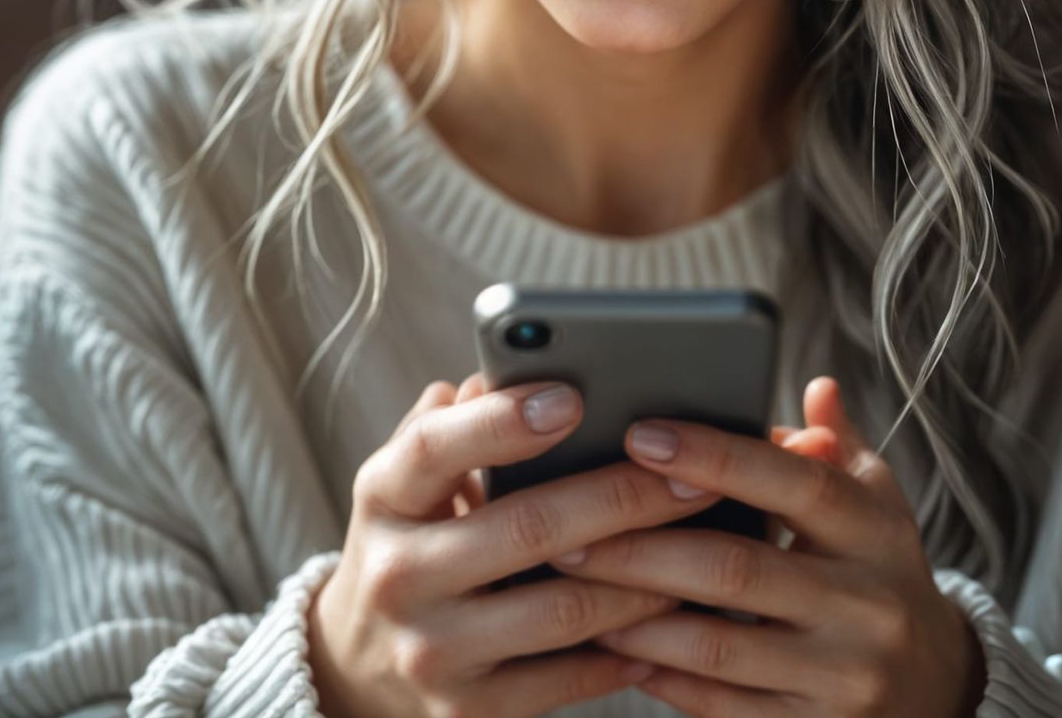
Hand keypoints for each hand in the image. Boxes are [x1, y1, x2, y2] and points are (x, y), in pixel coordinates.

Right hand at [306, 371, 725, 717]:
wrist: (362, 665)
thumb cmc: (414, 537)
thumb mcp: (411, 477)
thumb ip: (453, 422)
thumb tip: (500, 378)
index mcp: (383, 497)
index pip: (434, 448)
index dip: (502, 422)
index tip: (573, 396)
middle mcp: (399, 574)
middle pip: (526, 528)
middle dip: (622, 496)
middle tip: (692, 473)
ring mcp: (432, 651)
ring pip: (562, 609)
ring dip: (643, 576)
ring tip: (699, 542)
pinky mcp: (468, 712)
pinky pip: (567, 679)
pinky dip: (625, 645)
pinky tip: (669, 615)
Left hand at [551, 376, 987, 716]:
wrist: (936, 686)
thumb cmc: (879, 569)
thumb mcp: (875, 500)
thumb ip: (835, 445)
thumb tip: (813, 386)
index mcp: (875, 530)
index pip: (795, 482)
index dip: (715, 455)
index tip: (640, 434)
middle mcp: (866, 604)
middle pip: (737, 569)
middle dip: (642, 546)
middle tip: (570, 525)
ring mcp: (842, 676)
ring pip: (718, 647)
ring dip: (637, 617)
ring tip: (574, 587)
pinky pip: (723, 708)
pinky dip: (664, 677)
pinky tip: (618, 647)